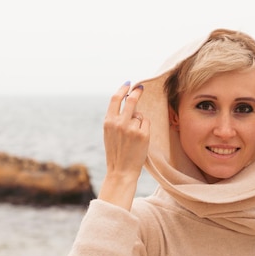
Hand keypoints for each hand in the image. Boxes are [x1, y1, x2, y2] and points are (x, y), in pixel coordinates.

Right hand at [98, 82, 149, 209]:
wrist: (121, 171)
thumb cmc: (116, 152)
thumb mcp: (110, 133)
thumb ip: (115, 118)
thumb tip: (127, 101)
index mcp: (108, 121)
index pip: (116, 99)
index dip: (123, 89)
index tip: (129, 84)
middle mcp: (119, 122)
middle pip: (131, 100)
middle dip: (137, 92)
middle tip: (141, 88)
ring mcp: (131, 128)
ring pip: (139, 115)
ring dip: (139, 121)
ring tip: (133, 137)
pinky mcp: (142, 134)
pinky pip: (146, 123)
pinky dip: (145, 128)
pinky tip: (139, 140)